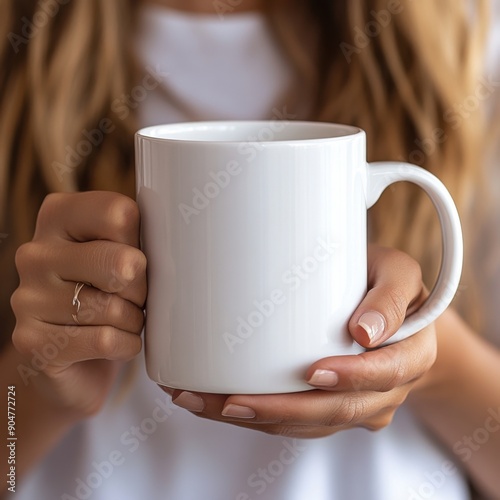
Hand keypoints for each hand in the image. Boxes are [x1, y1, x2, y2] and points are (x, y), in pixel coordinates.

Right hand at [10, 192, 145, 416]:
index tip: (139, 257)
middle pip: (123, 262)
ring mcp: (28, 297)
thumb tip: (173, 242)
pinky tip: (118, 343)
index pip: (120, 214)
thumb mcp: (121, 252)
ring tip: (124, 321)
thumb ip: (139, 238)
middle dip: (142, 288)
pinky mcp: (31, 341)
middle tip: (136, 297)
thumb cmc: (107, 292)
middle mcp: (36, 252)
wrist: (74, 354)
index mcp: (59, 217)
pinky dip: (125, 345)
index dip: (143, 242)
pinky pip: (104, 340)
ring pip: (114, 307)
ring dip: (133, 320)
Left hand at [167, 246, 436, 437]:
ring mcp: (357, 405)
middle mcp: (385, 390)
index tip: (312, 372)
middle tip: (233, 403)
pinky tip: (220, 405)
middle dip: (282, 412)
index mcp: (409, 356)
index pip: (384, 374)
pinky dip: (260, 417)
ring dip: (259, 420)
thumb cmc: (389, 285)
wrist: (393, 313)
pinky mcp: (330, 408)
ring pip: (310, 426)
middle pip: (337, 412)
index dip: (350, 378)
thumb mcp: (399, 273)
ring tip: (207, 404)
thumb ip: (389, 295)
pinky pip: (299, 423)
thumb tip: (365, 331)